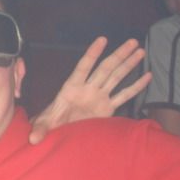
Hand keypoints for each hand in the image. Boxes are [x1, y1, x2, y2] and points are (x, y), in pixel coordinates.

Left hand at [29, 37, 151, 143]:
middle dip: (118, 55)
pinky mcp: (107, 109)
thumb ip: (40, 129)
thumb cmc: (49, 123)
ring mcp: (99, 97)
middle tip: (132, 41)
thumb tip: (32, 139)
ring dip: (128, 65)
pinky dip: (135, 87)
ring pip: (116, 78)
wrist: (57, 130)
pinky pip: (123, 96)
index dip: (92, 54)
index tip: (102, 39)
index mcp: (72, 88)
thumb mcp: (44, 124)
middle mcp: (88, 89)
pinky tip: (147, 76)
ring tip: (140, 51)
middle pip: (105, 68)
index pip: (83, 67)